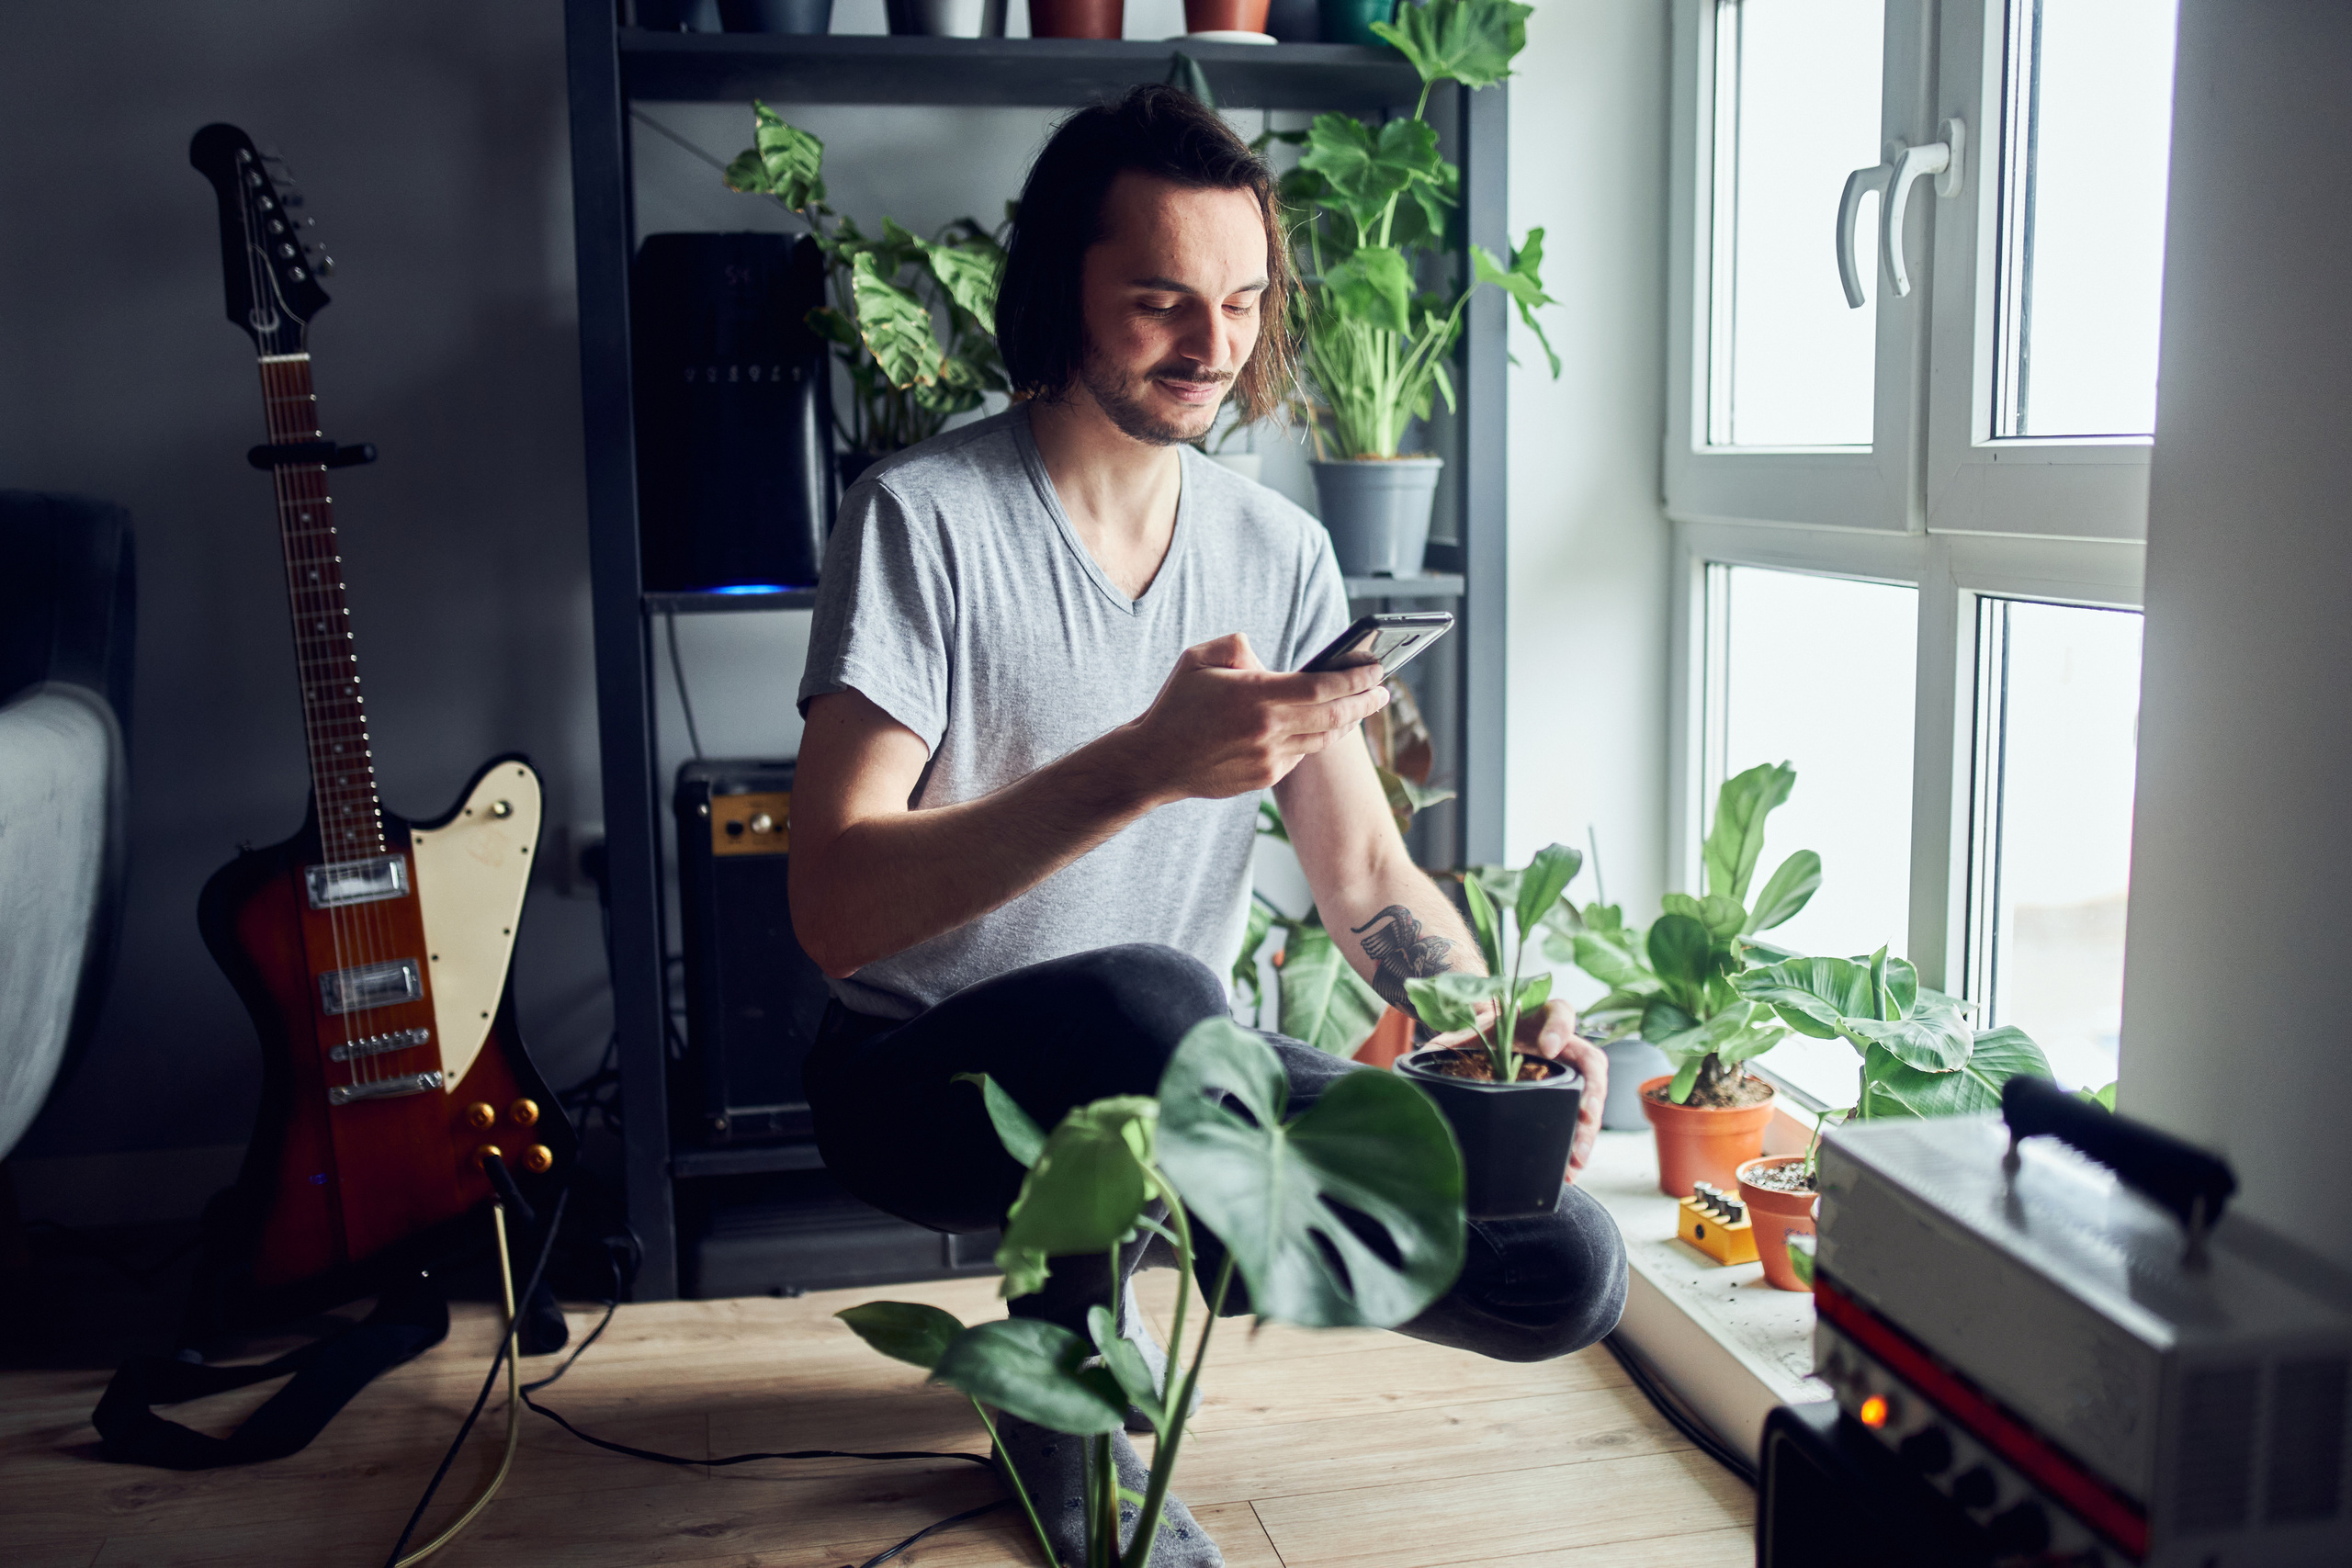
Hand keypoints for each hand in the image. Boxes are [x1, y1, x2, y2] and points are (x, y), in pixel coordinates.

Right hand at [1122, 632, 1389, 802]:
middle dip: (1365, 701)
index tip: (1376, 668)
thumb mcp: (1199, 658)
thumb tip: (1270, 660)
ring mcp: (1268, 758)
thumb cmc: (1176, 705)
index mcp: (1255, 695)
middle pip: (1334, 716)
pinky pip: (1300, 756)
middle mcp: (1267, 729)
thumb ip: (1239, 646)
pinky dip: (1314, 739)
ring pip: (1322, 740)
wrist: (1154, 762)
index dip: (1354, 677)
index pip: (1321, 685)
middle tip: (1383, 690)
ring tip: (1361, 707)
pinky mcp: (1264, 778)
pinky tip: (1321, 727)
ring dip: (1346, 722)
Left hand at [1427, 997, 1606, 1177]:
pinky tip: (1569, 1168)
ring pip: (1591, 1095)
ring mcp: (1569, 1071)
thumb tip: (1417, 1062)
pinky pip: (1579, 1118)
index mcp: (1539, 1018)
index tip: (1548, 1047)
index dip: (1559, 1028)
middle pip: (1591, 1062)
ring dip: (1587, 1130)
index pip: (1560, 1012)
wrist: (1488, 1041)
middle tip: (1584, 1118)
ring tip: (1575, 1159)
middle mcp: (1563, 1043)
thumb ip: (1448, 1043)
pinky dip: (1575, 1144)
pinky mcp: (1567, 1095)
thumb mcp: (1465, 1033)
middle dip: (1591, 1093)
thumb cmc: (1480, 1032)